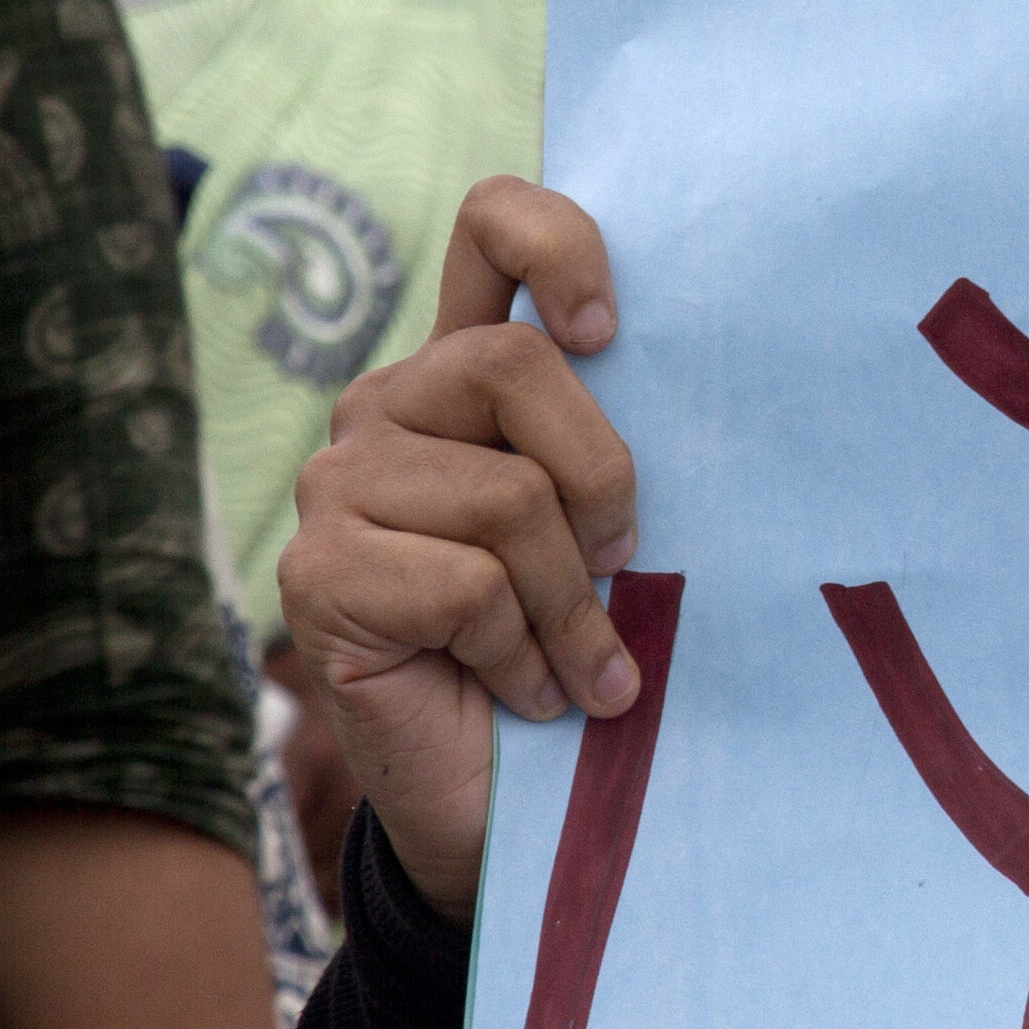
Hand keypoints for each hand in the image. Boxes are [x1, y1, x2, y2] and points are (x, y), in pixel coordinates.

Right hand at [274, 178, 638, 921]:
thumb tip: (712, 383)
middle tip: (621, 566)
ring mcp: (337, 488)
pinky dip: (523, 654)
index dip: (556, 240)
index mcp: (466, 375)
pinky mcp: (317, 576)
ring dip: (571, 604)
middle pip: (511, 361)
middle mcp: (388, 408)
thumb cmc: (577, 652)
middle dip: (600, 478)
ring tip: (578, 666)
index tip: (610, 331)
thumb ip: (619, 450)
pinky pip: (465, 585)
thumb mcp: (616, 534)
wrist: (501, 802)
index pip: (490, 226)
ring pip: (504, 495)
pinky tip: (524, 694)